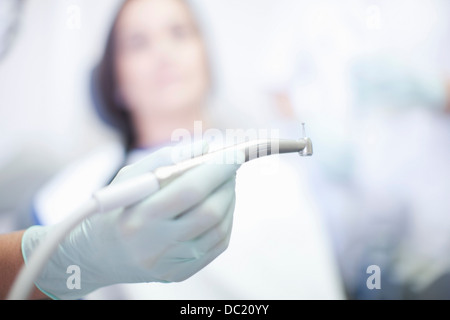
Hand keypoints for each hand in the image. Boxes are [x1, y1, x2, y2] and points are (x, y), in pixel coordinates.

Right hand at [22, 142, 241, 298]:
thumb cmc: (117, 208)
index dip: (217, 169)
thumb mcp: (131, 177)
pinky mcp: (182, 273)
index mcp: (139, 217)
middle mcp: (156, 245)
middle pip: (210, 212)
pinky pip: (218, 243)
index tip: (233, 152)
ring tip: (222, 183)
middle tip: (230, 165)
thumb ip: (168, 158)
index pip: (190, 190)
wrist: (100, 255)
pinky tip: (218, 205)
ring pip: (219, 228)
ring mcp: (171, 264)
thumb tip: (207, 147)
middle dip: (227, 183)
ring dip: (229, 198)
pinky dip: (226, 218)